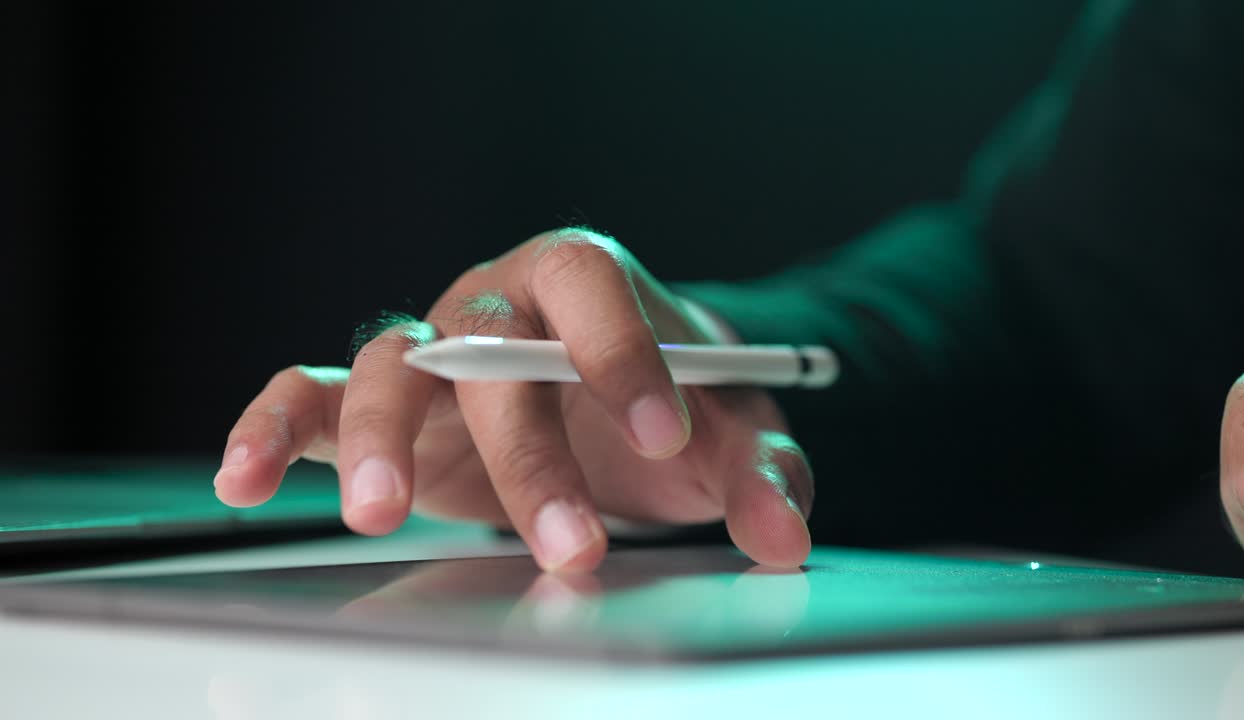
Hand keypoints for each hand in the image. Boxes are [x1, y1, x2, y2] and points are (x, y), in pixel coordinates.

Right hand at [214, 228, 812, 571]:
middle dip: (526, 453)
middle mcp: (496, 303)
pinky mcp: (385, 412)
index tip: (665, 434)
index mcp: (585, 282)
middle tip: (573, 545)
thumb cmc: (671, 404)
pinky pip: (311, 403)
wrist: (620, 404)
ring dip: (381, 441)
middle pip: (486, 347)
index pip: (590, 289)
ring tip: (383, 515)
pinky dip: (272, 431)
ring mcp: (432, 352)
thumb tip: (782, 536)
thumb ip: (761, 473)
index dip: (621, 353)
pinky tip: (244, 481)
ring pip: (386, 367)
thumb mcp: (731, 432)